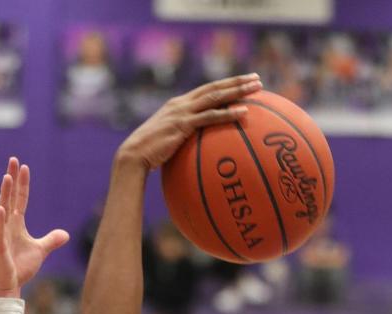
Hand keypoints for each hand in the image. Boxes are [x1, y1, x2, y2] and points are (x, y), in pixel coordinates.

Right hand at [0, 157, 68, 298]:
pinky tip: (1, 208)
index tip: (24, 167)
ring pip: (3, 209)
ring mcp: (0, 235)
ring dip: (5, 193)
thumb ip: (51, 240)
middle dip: (12, 179)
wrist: (9, 285)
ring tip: (7, 177)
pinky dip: (0, 220)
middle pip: (10, 197)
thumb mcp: (40, 251)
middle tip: (13, 159)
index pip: (20, 199)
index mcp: (16, 225)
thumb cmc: (20, 268)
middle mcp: (7, 225)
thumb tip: (65, 234)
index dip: (23, 184)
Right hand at [118, 73, 261, 171]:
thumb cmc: (150, 155)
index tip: (243, 82)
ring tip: (257, 88)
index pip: (207, 90)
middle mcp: (182, 103)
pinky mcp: (182, 124)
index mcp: (179, 105)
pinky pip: (210, 117)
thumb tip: (197, 154)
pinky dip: (228, 113)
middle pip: (214, 87)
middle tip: (257, 79)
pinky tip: (244, 113)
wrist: (134, 156)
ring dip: (238, 91)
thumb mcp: (169, 143)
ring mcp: (182, 112)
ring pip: (215, 96)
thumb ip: (183, 141)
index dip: (226, 84)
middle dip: (237, 81)